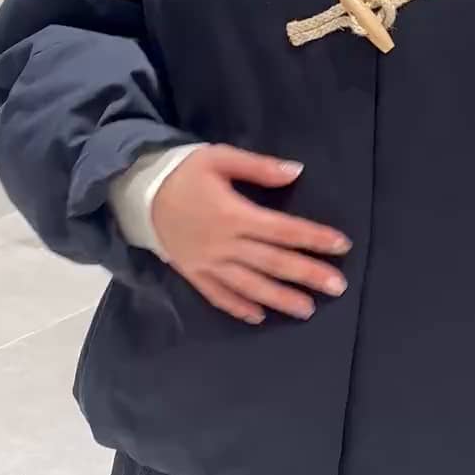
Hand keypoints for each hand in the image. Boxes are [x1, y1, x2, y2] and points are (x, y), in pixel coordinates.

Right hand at [151, 146, 350, 325]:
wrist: (134, 190)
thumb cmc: (181, 170)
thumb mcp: (219, 158)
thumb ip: (258, 167)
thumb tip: (296, 171)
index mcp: (234, 215)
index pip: (283, 230)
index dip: (313, 238)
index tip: (341, 245)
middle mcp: (224, 245)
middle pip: (272, 262)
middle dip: (307, 275)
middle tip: (338, 287)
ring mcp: (207, 263)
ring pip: (249, 286)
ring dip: (280, 299)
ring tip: (307, 310)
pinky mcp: (192, 272)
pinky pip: (217, 295)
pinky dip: (238, 307)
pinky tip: (259, 317)